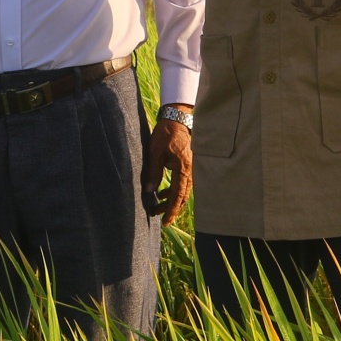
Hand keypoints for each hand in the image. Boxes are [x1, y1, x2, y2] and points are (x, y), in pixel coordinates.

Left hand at [142, 110, 193, 224]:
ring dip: (172, 200)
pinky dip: (174, 190)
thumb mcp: (155, 152)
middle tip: (160, 218)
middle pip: (183, 196)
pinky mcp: (187, 164)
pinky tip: (162, 192)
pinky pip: (182, 183)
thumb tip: (150, 191)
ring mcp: (190, 168)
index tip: (166, 221)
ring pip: (183, 191)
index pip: (178, 195)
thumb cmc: (165, 134)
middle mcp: (190, 171)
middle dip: (172, 208)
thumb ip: (154, 172)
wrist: (177, 119)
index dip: (172, 209)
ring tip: (158, 206)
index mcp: (183, 169)